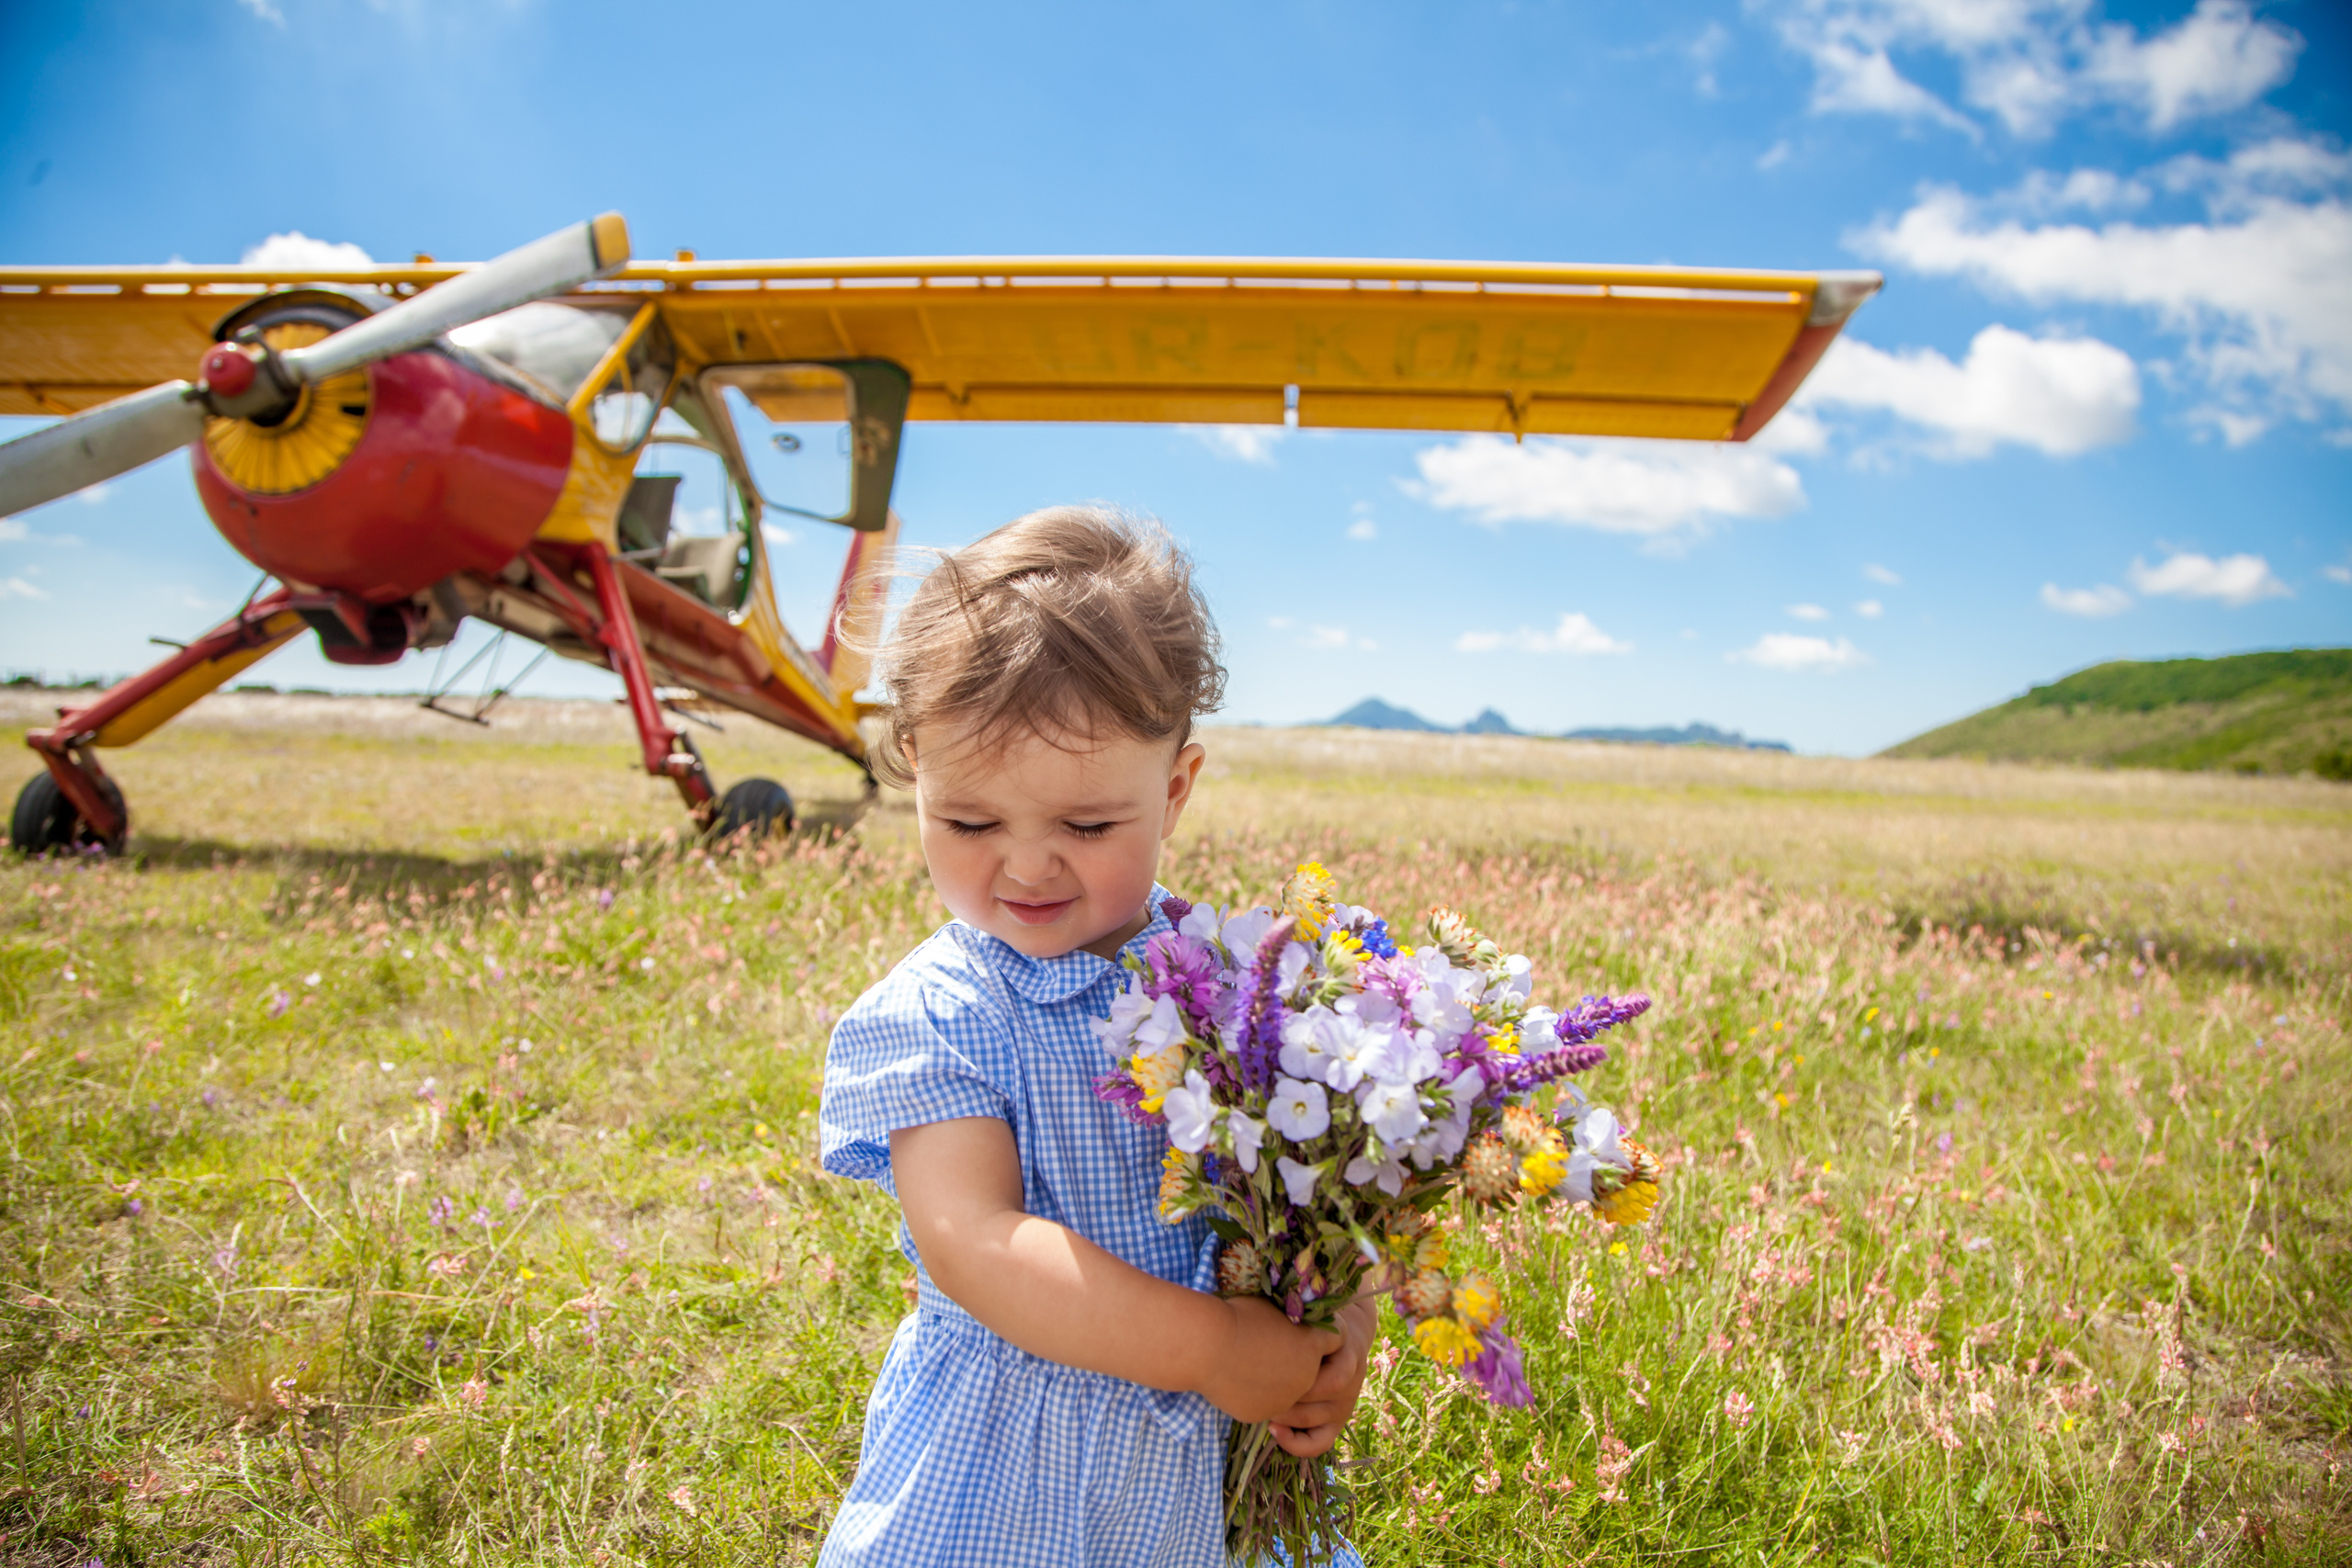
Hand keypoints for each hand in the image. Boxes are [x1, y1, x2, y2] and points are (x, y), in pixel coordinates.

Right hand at [1196, 1296, 1342, 1424]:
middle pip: (1314, 1369)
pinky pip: (1265, 1403)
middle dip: (1301, 1361)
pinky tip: (1237, 1379)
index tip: (1310, 1327)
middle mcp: (1307, 1375)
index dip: (1323, 1331)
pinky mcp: (1263, 1413)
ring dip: (1279, 1381)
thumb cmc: (1235, 1317)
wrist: (1205, 1347)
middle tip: (1279, 1348)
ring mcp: (1285, 1399)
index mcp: (1312, 1345)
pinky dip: (1256, 1394)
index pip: (1337, 1339)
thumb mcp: (1271, 1307)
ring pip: (1289, 1390)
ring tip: (1254, 1364)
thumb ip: (1291, 1317)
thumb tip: (1293, 1314)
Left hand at [1271, 1297, 1376, 1457]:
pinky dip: (1297, 1443)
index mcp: (1345, 1349)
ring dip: (1285, 1414)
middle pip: (1316, 1393)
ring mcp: (1344, 1403)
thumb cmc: (1317, 1320)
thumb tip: (1254, 1305)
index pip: (1326, 1366)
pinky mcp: (1337, 1421)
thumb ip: (1293, 1313)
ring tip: (1260, 1403)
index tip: (1263, 1360)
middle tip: (1255, 1385)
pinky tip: (1274, 1430)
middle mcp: (1349, 1379)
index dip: (1295, 1367)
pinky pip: (1320, 1443)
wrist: (1349, 1334)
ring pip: (1314, 1418)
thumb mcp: (1311, 1312)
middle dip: (1283, 1391)